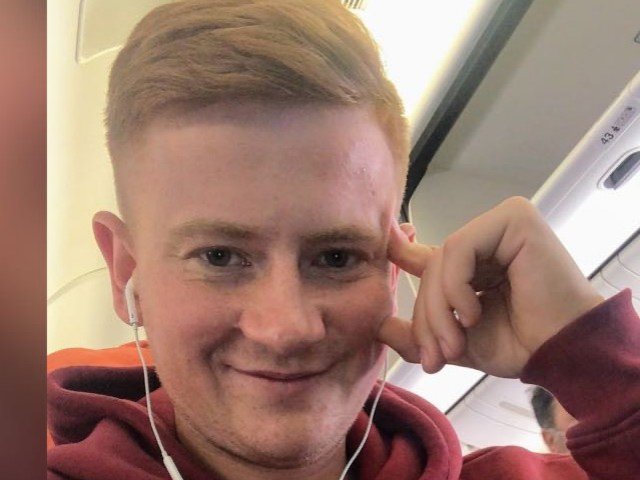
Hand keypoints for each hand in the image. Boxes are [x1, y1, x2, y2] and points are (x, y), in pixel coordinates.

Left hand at [378, 197, 603, 377]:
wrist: (563, 353)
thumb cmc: (520, 345)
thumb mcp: (456, 342)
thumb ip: (419, 333)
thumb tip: (378, 325)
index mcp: (477, 262)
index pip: (429, 254)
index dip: (402, 251)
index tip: (385, 243)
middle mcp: (488, 239)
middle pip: (433, 267)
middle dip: (427, 316)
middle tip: (434, 356)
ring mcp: (501, 224)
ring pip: (443, 258)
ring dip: (440, 308)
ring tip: (454, 344)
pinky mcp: (514, 219)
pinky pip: (460, 248)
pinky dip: (457, 286)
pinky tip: (473, 314)